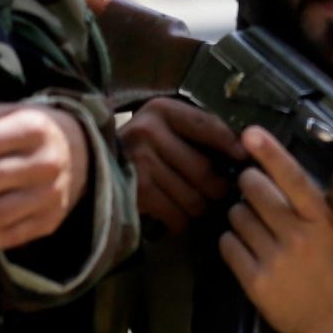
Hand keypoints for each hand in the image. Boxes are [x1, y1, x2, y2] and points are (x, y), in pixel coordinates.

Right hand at [123, 97, 247, 233]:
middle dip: (217, 188)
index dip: (230, 145)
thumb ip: (197, 131)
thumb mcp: (163, 125)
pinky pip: (176, 215)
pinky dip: (182, 221)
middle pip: (204, 170)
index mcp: (161, 110)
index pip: (208, 126)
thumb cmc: (139, 147)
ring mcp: (140, 162)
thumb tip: (243, 149)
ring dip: (200, 207)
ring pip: (193, 197)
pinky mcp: (136, 192)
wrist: (88, 165)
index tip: (244, 158)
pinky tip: (178, 217)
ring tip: (198, 205)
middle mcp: (149, 132)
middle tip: (219, 193)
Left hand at [218, 126, 332, 332]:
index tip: (250, 133)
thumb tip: (326, 168)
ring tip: (257, 226)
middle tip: (254, 188)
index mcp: (324, 221)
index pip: (293, 177)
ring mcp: (275, 261)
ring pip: (237, 217)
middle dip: (250, 184)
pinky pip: (228, 245)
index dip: (270, 152)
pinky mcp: (255, 283)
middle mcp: (298, 237)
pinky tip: (248, 247)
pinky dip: (233, 242)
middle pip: (254, 190)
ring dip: (241, 215)